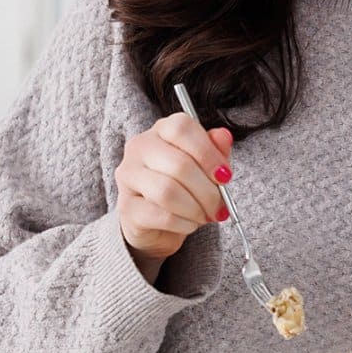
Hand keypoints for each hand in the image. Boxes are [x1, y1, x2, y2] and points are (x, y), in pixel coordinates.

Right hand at [115, 113, 233, 279]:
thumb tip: (223, 136)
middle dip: (207, 191)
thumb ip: (215, 150)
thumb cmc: (182, 186)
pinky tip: (188, 223)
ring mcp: (128, 177)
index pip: (182, 129)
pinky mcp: (126, 207)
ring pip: (168, 191)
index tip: (225, 176)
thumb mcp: (203, 165)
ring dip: (195, 209)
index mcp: (160, 130)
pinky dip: (183, 223)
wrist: (155, 222)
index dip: (208, 154)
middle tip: (219, 206)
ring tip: (204, 215)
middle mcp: (139, 148)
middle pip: (179, 164)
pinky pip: (161, 215)